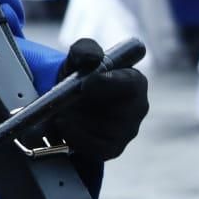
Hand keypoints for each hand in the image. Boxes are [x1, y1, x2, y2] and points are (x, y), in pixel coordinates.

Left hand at [48, 38, 149, 162]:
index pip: (132, 84)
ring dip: (78, 121)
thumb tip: (93, 57)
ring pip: (104, 131)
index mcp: (134, 81)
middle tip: (67, 101)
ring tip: (62, 110)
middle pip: (122, 113)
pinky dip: (75, 137)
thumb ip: (85, 49)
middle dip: (90, 107)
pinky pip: (96, 149)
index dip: (110, 83)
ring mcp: (127, 131)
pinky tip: (63, 124)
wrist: (67, 100)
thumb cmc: (80, 75)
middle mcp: (137, 108)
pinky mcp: (112, 149)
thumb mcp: (78, 56)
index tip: (86, 82)